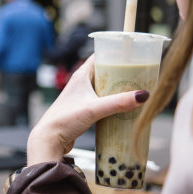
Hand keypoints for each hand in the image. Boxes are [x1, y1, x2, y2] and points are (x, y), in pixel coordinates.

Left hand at [26, 54, 149, 164]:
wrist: (49, 139)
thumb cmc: (66, 120)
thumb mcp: (95, 109)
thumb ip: (118, 103)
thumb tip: (143, 95)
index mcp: (81, 76)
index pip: (99, 56)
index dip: (114, 54)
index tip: (131, 55)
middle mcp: (80, 84)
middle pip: (104, 72)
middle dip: (120, 74)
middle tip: (139, 76)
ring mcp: (81, 97)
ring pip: (103, 88)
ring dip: (116, 90)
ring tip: (134, 92)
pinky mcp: (82, 110)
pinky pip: (101, 101)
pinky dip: (111, 103)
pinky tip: (122, 109)